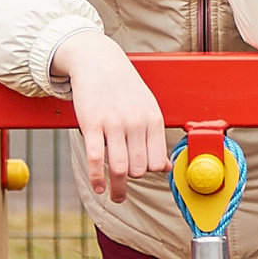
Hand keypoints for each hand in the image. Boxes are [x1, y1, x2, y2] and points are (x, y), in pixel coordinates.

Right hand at [52, 33, 166, 202]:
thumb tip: (165, 168)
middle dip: (133, 180)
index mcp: (153, 120)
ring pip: (120, 168)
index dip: (149, 172)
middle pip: (140, 168)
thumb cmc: (124, 88)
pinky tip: (98, 188)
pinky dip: (97, 177)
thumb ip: (155, 137)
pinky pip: (96, 158)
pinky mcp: (92, 124)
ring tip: (115, 196)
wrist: (98, 62)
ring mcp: (114, 124)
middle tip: (124, 185)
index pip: (157, 160)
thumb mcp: (148, 108)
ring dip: (118, 188)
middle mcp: (136, 123)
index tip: (140, 174)